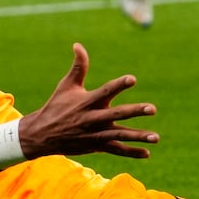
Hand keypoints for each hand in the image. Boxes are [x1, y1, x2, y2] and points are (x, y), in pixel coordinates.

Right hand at [19, 43, 157, 159]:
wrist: (42, 134)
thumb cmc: (57, 105)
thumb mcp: (67, 85)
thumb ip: (78, 66)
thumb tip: (78, 44)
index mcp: (87, 101)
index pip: (106, 91)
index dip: (119, 85)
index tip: (132, 79)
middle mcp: (93, 118)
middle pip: (117, 114)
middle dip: (135, 111)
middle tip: (153, 109)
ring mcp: (95, 134)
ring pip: (120, 136)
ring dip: (138, 137)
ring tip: (156, 137)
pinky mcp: (96, 146)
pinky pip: (116, 150)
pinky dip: (131, 152)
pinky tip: (147, 153)